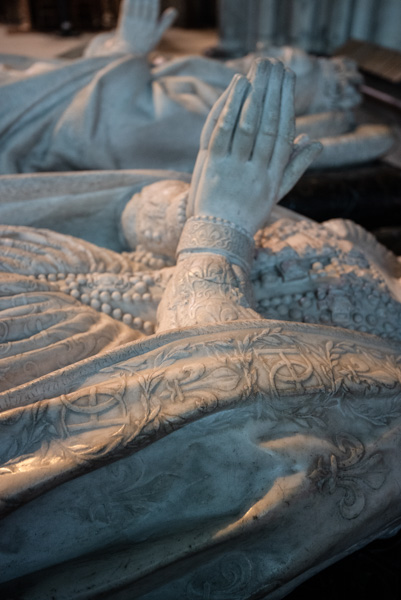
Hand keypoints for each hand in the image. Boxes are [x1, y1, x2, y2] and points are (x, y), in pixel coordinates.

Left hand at [116, 0, 176, 54]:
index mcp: (153, 26)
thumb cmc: (145, 44)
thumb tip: (174, 10)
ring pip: (136, 2)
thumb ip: (165, 22)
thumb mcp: (157, 35)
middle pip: (145, 1)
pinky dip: (130, 0)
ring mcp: (134, 23)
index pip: (154, 5)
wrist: (129, 56)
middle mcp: (144, 23)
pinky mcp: (125, 22)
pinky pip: (127, 6)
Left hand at [188, 59, 321, 234]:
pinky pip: (223, 133)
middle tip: (276, 64)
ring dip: (254, 95)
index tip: (289, 80)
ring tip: (258, 69)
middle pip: (268, 125)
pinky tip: (236, 88)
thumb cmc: (250, 212)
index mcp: (274, 175)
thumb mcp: (277, 193)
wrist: (220, 234)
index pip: (284, 133)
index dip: (287, 104)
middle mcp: (257, 170)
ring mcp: (235, 168)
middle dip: (273, 92)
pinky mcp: (213, 167)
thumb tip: (315, 142)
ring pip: (248, 126)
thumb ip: (296, 167)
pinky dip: (231, 109)